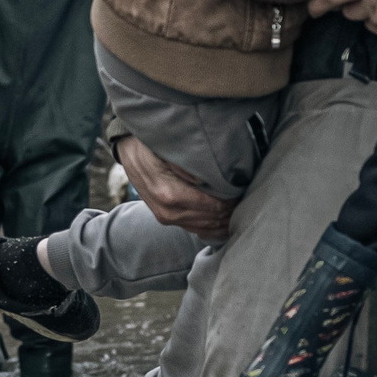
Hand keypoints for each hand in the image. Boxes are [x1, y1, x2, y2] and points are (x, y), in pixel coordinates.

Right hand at [114, 134, 233, 242]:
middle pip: (211, 219)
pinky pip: (195, 229)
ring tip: (238, 205)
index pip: (213, 207)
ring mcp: (167, 218)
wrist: (130, 152)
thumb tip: (214, 177)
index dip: (232, 200)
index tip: (244, 189)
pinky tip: (224, 219)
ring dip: (223, 219)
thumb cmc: (152, 147)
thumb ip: (191, 165)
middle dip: (231, 210)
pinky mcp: (166, 219)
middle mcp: (169, 212)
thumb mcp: (170, 149)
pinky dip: (212, 226)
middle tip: (246, 197)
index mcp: (171, 195)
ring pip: (205, 227)